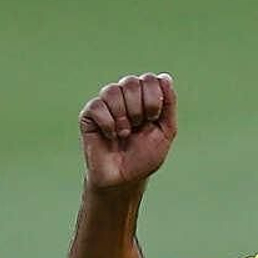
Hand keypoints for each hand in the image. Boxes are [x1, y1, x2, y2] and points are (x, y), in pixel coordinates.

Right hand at [80, 74, 176, 189]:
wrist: (123, 181)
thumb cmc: (144, 158)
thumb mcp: (165, 132)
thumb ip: (168, 104)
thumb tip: (165, 77)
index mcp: (144, 97)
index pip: (149, 79)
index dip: (153, 98)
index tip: (153, 118)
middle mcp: (124, 97)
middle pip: (131, 81)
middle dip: (138, 108)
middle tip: (137, 127)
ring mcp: (106, 105)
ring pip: (112, 90)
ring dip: (122, 116)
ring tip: (124, 133)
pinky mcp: (89, 115)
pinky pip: (97, 106)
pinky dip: (108, 123)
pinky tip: (110, 136)